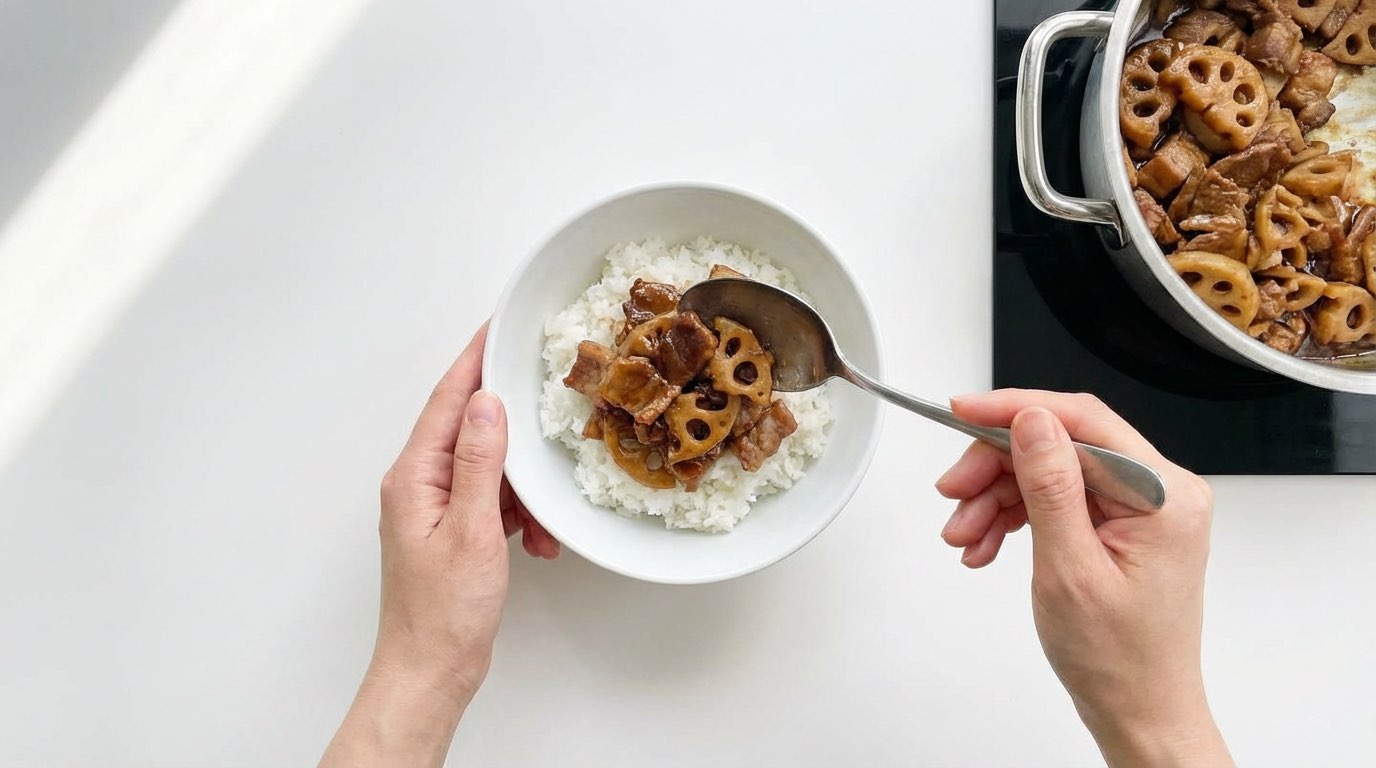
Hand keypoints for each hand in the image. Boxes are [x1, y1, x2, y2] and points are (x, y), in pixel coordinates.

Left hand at [321, 323, 559, 767]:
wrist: (431, 671)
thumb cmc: (443, 613)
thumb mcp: (473, 530)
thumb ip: (481, 463)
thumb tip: (488, 404)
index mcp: (414, 476)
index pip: (448, 399)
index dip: (475, 359)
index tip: (498, 325)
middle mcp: (419, 484)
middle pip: (470, 428)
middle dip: (512, 425)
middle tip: (546, 398)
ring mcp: (435, 507)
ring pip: (489, 468)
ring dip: (522, 487)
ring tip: (541, 518)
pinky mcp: (454, 530)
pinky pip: (493, 501)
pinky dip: (520, 514)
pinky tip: (536, 540)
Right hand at [936, 390, 1231, 767]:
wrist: (1138, 712)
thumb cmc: (1118, 659)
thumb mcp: (1069, 569)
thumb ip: (1050, 487)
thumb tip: (1031, 421)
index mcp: (1164, 495)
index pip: (1083, 422)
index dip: (1016, 410)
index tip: (964, 411)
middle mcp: (1160, 492)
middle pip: (1059, 447)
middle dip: (996, 469)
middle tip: (952, 494)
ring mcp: (1139, 509)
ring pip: (1049, 473)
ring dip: (997, 500)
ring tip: (964, 537)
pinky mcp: (1118, 525)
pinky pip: (1055, 500)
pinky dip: (1014, 518)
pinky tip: (985, 545)